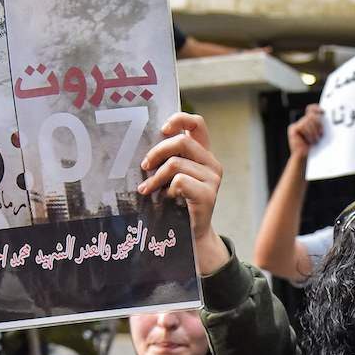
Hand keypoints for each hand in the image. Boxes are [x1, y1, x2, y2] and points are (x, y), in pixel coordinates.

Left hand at [139, 112, 222, 245]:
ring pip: (176, 164)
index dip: (179, 120)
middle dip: (157, 152)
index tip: (162, 129)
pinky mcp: (208, 194)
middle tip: (144, 165)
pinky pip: (180, 181)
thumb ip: (167, 158)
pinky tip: (165, 199)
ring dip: (155, 177)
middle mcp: (211, 163)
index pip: (197, 124)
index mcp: (202, 154)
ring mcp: (213, 179)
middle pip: (181, 141)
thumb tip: (141, 144)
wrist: (190, 234)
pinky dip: (166, 190)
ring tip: (146, 189)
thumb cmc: (175, 203)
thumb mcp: (171, 176)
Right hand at [287, 104, 323, 158]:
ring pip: (307, 121)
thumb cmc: (313, 148)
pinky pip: (302, 126)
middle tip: (320, 135)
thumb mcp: (319, 134)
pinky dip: (308, 134)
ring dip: (313, 132)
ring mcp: (296, 125)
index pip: (311, 109)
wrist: (304, 158)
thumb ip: (319, 125)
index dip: (316, 108)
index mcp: (308, 122)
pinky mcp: (292, 129)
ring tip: (315, 140)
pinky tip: (309, 140)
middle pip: (311, 115)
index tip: (322, 112)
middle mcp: (301, 122)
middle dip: (318, 124)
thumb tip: (324, 115)